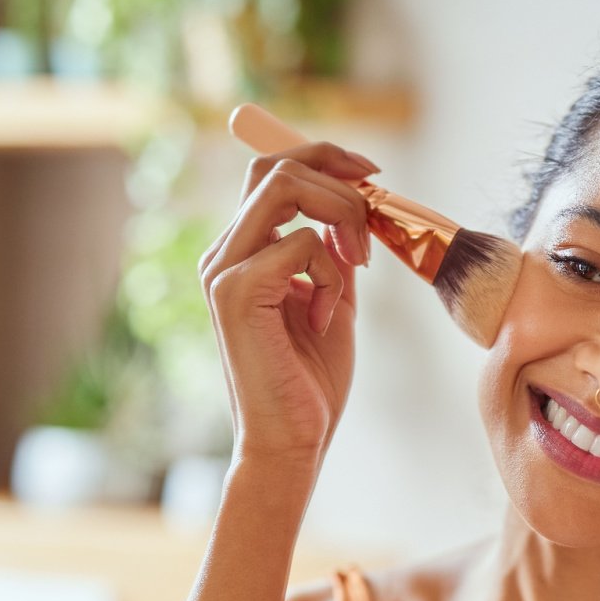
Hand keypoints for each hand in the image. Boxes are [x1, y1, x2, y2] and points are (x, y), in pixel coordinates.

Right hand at [197, 142, 377, 470]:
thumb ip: (335, 254)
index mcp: (240, 253)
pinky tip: (327, 320)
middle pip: (274, 167)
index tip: (372, 175)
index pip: (270, 172)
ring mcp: (223, 270)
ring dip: (341, 217)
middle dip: (337, 177)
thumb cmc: (310, 383)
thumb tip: (360, 208)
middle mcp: (222, 255)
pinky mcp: (236, 292)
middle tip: (376, 217)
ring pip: (284, 189)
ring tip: (358, 268)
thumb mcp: (333, 301)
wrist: (291, 443)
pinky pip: (301, 245)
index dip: (323, 157)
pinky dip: (332, 277)